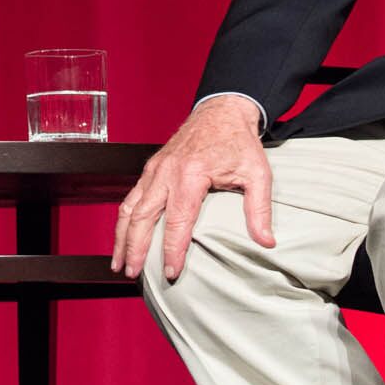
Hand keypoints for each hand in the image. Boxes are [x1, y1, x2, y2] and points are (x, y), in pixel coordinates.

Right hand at [111, 96, 274, 282]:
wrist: (222, 110)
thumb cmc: (239, 142)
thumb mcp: (257, 173)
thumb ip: (259, 209)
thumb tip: (266, 242)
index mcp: (191, 175)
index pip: (177, 222)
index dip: (172, 250)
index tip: (171, 273)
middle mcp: (166, 173)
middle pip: (142, 218)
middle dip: (135, 249)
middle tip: (131, 274)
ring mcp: (155, 169)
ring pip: (129, 208)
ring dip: (121, 237)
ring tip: (118, 263)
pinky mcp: (151, 168)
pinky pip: (131, 197)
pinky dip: (123, 220)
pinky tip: (122, 237)